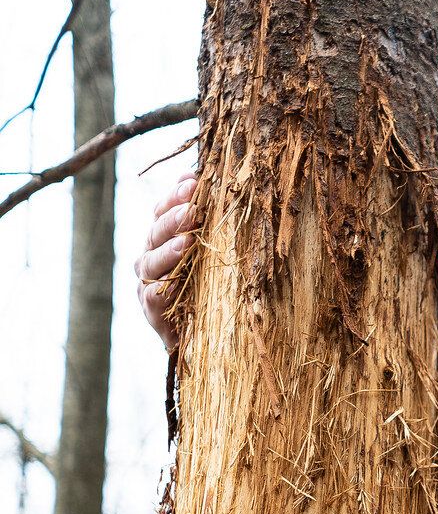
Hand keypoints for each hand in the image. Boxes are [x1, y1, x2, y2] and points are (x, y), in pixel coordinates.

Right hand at [134, 171, 197, 350]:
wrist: (204, 338)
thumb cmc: (209, 288)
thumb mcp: (212, 252)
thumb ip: (205, 220)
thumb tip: (198, 175)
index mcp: (163, 240)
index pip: (162, 212)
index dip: (175, 196)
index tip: (194, 183)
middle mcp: (151, 259)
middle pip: (155, 233)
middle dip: (174, 219)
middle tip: (194, 210)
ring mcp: (148, 286)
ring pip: (151, 263)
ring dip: (169, 251)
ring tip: (187, 243)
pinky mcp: (154, 315)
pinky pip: (154, 300)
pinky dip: (163, 291)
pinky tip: (177, 283)